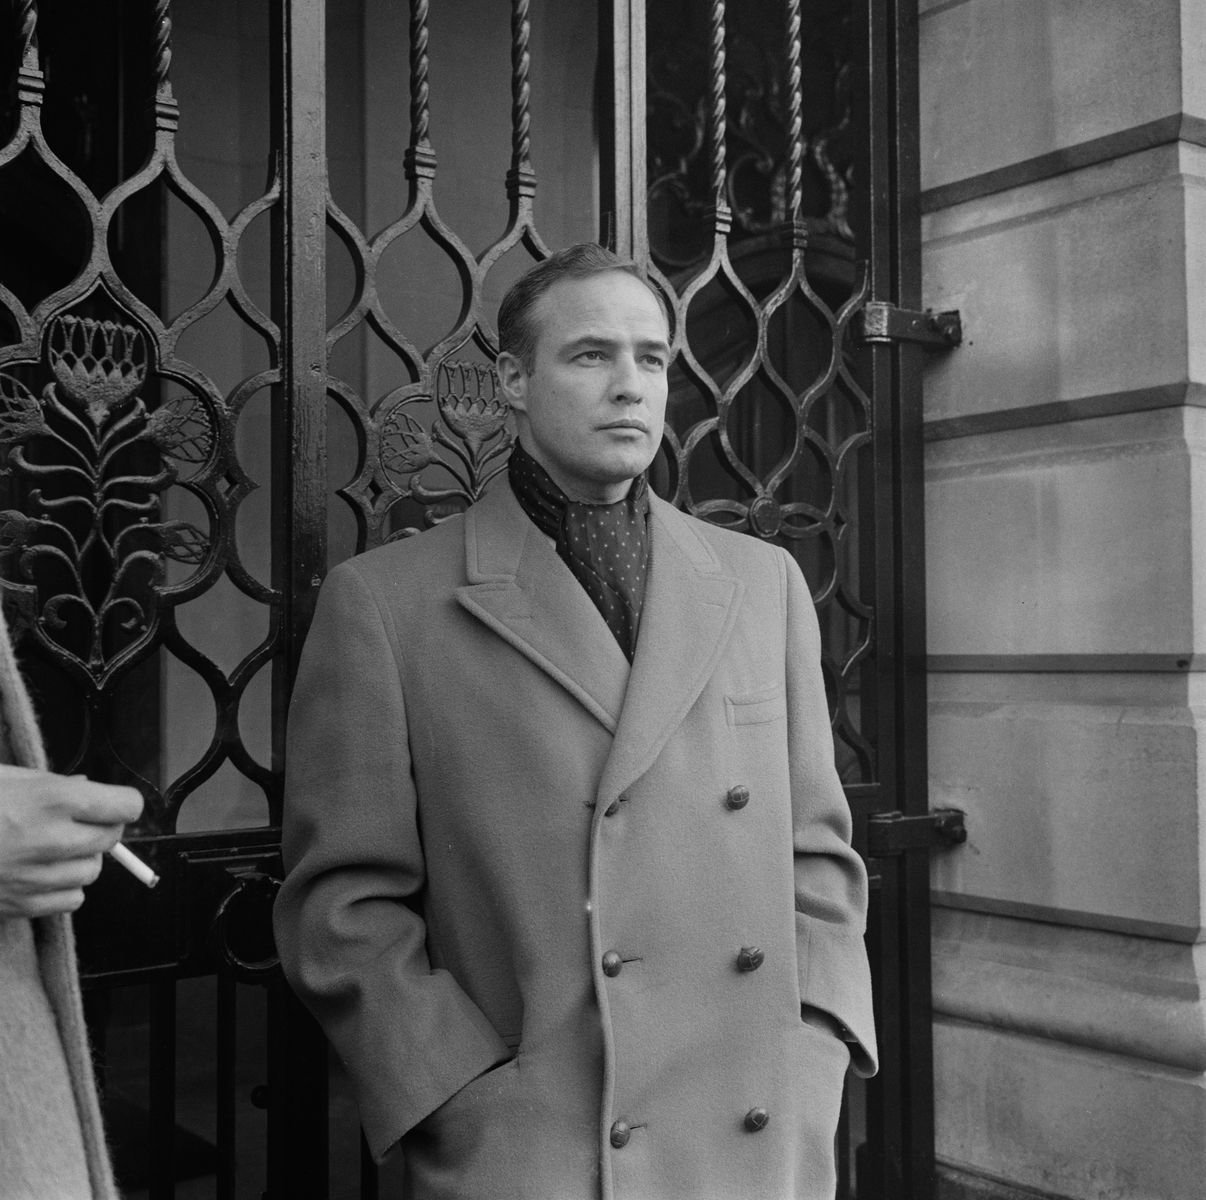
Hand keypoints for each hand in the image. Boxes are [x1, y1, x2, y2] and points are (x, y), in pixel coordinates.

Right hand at [0, 765, 142, 918]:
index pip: (124, 806)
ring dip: (81, 860)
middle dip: (101, 829)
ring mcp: (34, 876)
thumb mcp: (5, 778)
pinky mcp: (19, 905)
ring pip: (92, 872)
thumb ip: (51, 783)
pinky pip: (71, 901)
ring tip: (50, 847)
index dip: (121, 803)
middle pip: (111, 840)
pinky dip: (63, 889)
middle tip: (77, 822)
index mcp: (49, 799)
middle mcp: (49, 839)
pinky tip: (39, 873)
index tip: (113, 802)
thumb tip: (88, 788)